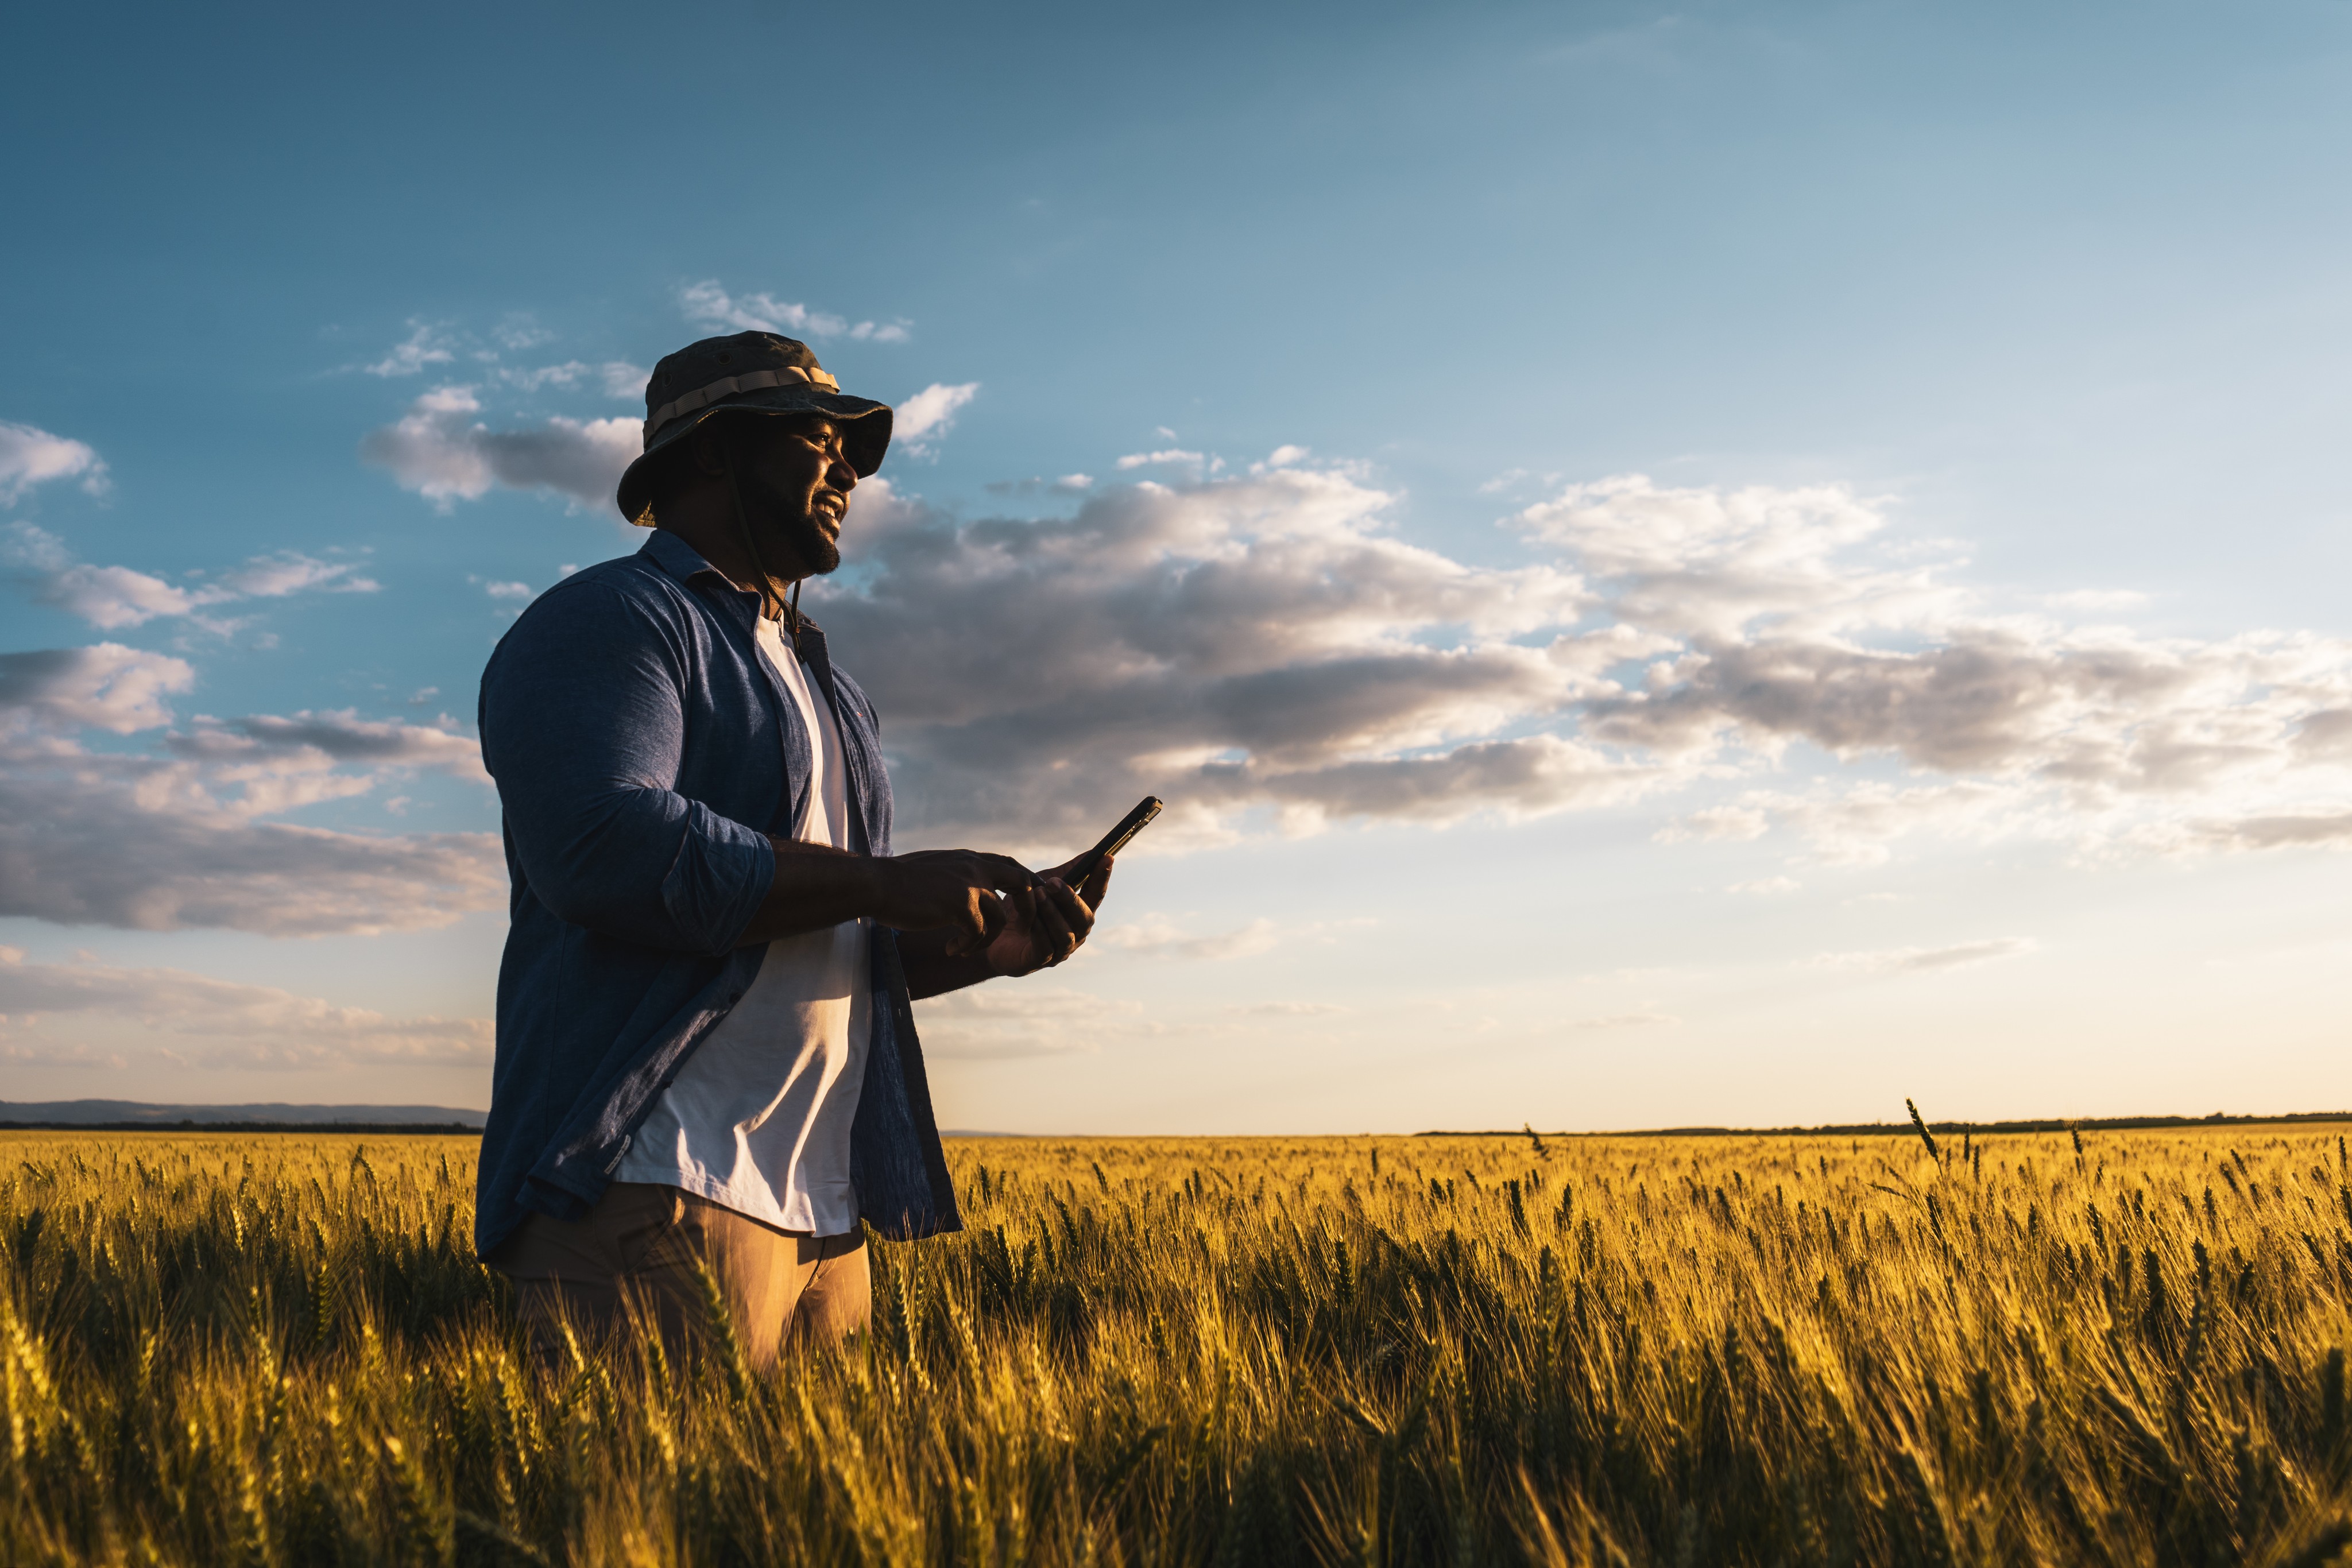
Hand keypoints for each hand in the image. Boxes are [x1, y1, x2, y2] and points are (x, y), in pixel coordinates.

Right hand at [869, 849, 1040, 956]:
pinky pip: (978, 933)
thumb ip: (955, 874)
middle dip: (1028, 909)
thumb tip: (962, 886)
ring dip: (985, 940)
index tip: (1027, 903)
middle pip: (1022, 884)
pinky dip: (967, 946)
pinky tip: (950, 949)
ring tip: (963, 948)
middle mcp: (975, 867)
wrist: (876, 884)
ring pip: (999, 919)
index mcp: (969, 859)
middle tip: (1019, 930)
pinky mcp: (960, 905)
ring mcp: (970, 885)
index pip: (1010, 865)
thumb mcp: (934, 869)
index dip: (1025, 883)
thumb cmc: (897, 881)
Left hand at [982, 854, 1114, 976]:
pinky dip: (1039, 931)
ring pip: (1066, 935)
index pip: (1096, 895)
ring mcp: (1059, 950)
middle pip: (1084, 918)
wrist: (990, 934)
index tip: (1107, 858)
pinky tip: (1029, 918)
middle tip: (1052, 883)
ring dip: (1053, 913)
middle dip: (1070, 899)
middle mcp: (1075, 933)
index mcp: (1078, 913)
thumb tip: (1089, 854)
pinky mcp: (1039, 961)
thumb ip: (1064, 873)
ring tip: (1037, 895)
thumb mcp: (1041, 885)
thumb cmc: (1020, 909)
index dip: (1102, 878)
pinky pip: (1046, 947)